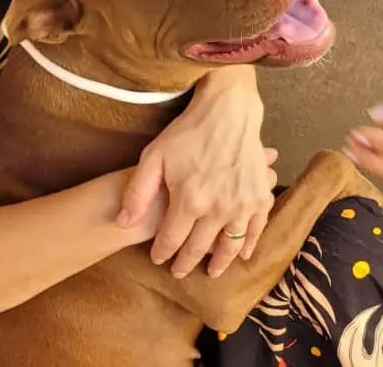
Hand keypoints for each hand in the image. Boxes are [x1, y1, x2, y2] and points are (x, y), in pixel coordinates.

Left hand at [116, 67, 278, 278]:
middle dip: (185, 262)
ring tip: (211, 271)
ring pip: (230, 245)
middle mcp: (217, 208)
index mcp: (189, 201)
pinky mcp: (259, 195)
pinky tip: (243, 253)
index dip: (162, 253)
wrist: (228, 111)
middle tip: (178, 271)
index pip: (171, 240)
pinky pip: (256, 228)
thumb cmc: (188, 132)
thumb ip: (137, 192)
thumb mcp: (153, 156)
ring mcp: (242, 204)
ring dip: (219, 262)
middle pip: (198, 248)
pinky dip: (249, 243)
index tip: (157, 258)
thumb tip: (123, 223)